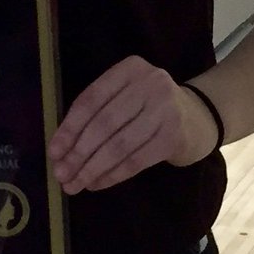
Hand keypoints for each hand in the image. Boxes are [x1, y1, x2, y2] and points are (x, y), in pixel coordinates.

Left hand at [47, 57, 218, 193]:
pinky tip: (97, 183)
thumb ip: (97, 112)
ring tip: (75, 185)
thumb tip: (60, 148)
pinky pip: (136, 160)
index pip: (91, 99)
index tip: (53, 152)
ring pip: (119, 145)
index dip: (69, 128)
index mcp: (129, 69)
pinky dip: (113, 174)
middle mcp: (149, 83)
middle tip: (61, 174)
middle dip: (78, 153)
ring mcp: (165, 109)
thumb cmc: (150, 107)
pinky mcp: (174, 136)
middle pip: (104, 123)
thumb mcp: (126, 96)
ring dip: (92, 168)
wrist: (200, 117)